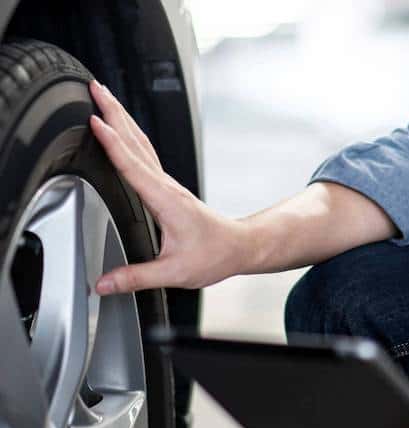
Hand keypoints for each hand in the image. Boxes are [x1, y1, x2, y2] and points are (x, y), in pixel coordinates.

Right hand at [89, 80, 248, 293]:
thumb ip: (136, 277)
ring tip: (105, 99)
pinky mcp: (169, 189)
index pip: (134, 166)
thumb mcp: (173, 272)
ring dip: (123, 119)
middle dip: (115, 112)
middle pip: (137, 142)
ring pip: (142, 144)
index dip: (113, 143)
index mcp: (166, 202)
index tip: (95, 121)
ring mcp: (169, 185)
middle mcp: (167, 187)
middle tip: (95, 87)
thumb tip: (103, 283)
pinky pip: (146, 156)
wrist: (238, 246)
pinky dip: (131, 138)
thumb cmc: (213, 255)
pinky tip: (124, 134)